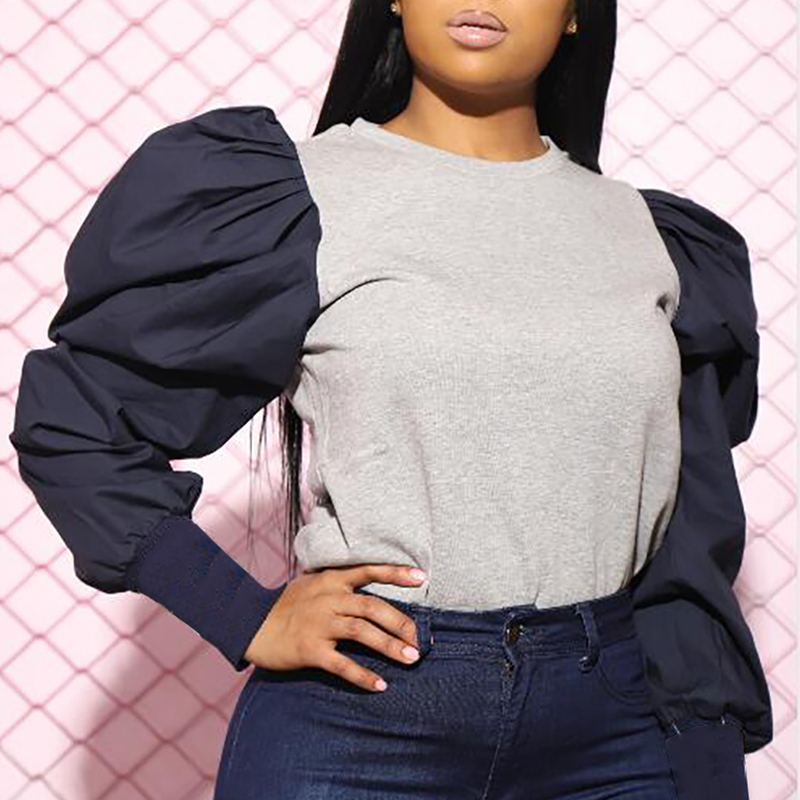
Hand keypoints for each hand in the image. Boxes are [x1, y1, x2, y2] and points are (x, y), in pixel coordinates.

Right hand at [243, 563, 426, 691]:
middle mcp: (328, 599)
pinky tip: (380, 684)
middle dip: (401, 623)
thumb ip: (338, 583)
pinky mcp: (310, 650)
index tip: (421, 576)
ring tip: (411, 658)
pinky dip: (363, 675)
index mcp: (331, 580)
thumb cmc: (286, 605)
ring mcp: (319, 624)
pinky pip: (342, 664)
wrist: (250, 624)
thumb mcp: (311, 583)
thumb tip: (369, 584)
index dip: (396, 573)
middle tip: (419, 640)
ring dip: (389, 646)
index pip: (368, 570)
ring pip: (362, 632)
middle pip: (372, 607)